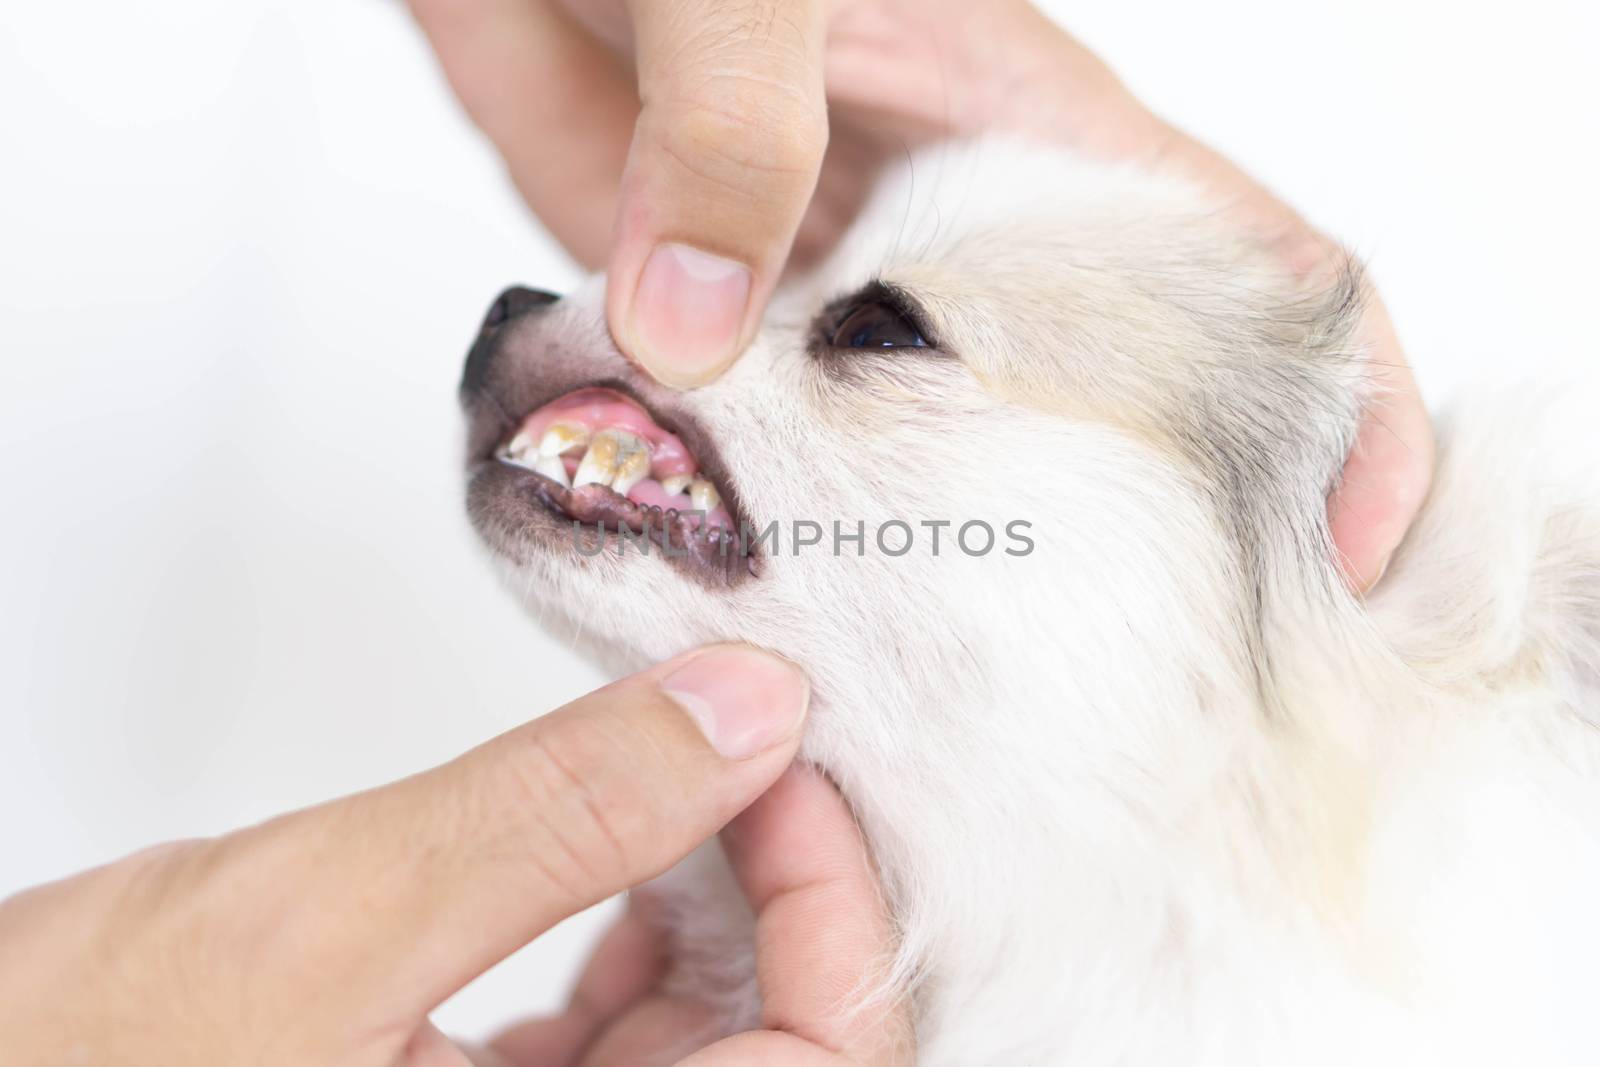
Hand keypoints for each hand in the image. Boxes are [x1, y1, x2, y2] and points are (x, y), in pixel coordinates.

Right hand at [0, 646, 911, 1065]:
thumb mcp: (326, 921)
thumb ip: (554, 816)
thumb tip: (743, 711)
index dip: (837, 915)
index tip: (791, 769)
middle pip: (774, 1053)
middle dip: (771, 893)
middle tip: (731, 750)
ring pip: (695, 1050)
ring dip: (703, 909)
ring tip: (667, 786)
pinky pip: (607, 1057)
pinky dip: (626, 948)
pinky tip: (600, 858)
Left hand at [407, 0, 1430, 585]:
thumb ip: (735, 128)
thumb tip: (700, 334)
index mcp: (1023, 129)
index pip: (1239, 267)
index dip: (1335, 402)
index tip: (1350, 553)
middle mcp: (936, 226)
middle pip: (1080, 402)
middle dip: (1117, 532)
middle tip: (1112, 679)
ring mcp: (819, 278)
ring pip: (905, 446)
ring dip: (914, 549)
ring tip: (930, 678)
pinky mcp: (705, 310)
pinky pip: (745, 438)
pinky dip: (745, 512)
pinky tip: (737, 589)